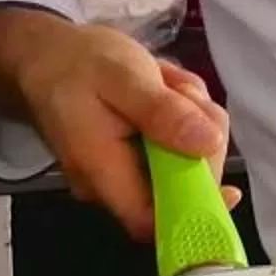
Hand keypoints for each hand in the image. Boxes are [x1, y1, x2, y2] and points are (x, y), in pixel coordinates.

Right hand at [0, 6, 235, 241]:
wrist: (47, 54)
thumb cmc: (78, 64)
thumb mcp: (125, 77)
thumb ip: (163, 112)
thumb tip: (207, 144)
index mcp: (102, 171)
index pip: (151, 222)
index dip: (193, 213)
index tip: (229, 189)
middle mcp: (110, 183)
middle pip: (179, 188)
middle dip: (199, 142)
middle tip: (182, 94)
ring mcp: (123, 171)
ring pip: (184, 161)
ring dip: (192, 119)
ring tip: (166, 84)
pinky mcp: (135, 157)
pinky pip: (175, 146)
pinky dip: (183, 117)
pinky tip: (164, 89)